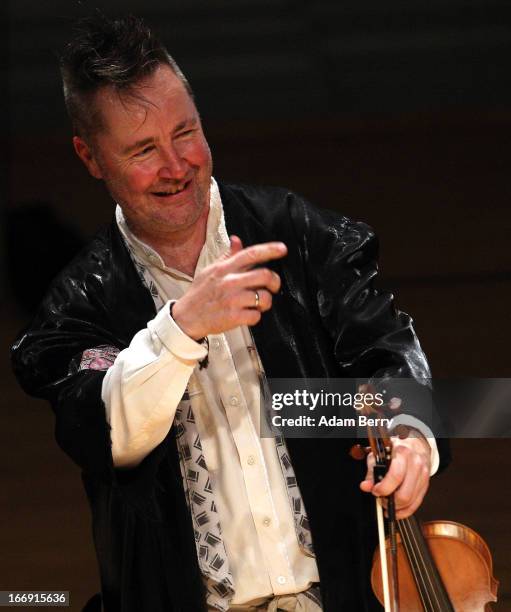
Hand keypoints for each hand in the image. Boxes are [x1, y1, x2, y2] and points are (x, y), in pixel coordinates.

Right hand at [172, 236, 286, 339]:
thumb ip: (227, 256)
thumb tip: (237, 240)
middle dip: (275, 281)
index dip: (269, 250)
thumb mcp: (210, 270)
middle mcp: (229, 282)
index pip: (251, 254)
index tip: (282, 249)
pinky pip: (256, 316)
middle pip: (264, 275)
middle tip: (273, 287)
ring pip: (264, 297)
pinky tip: (247, 314)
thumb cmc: (200, 294)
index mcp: (224, 269)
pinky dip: (255, 316)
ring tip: (258, 304)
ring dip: (266, 302)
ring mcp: (232, 300)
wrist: (187, 317)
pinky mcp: (234, 317)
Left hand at [360, 434, 430, 518]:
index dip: (384, 488)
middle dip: (390, 501)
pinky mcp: (426, 483)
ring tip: (387, 503)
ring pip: (411, 500)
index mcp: (402, 453)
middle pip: (404, 493)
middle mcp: (415, 464)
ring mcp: (423, 474)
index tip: (376, 491)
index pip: (395, 476)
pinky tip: (398, 510)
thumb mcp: (379, 454)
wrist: (415, 443)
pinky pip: (417, 502)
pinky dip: (406, 510)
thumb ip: (371, 471)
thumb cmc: (395, 448)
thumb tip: (366, 486)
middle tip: (381, 499)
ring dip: (397, 507)